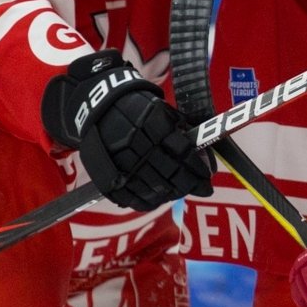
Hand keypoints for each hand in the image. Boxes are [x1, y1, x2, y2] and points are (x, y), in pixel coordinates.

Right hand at [42, 50, 212, 212]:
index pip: (183, 153)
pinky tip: (160, 198)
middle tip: (200, 188)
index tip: (207, 178)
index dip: (198, 169)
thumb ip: (180, 131)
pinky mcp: (108, 175)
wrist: (99, 105)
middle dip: (189, 184)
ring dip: (172, 194)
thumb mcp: (161, 109)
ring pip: (153, 188)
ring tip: (181, 192)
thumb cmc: (138, 107)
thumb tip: (201, 157)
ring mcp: (121, 161)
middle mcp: (138, 144)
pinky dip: (149, 201)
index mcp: (153, 124)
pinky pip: (132, 197)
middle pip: (170, 173)